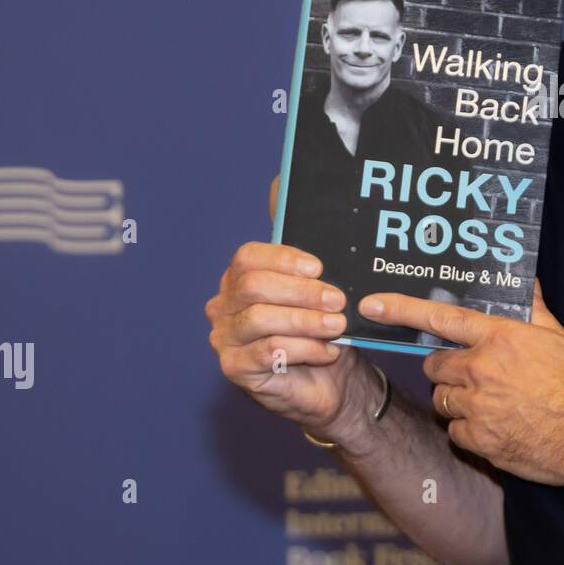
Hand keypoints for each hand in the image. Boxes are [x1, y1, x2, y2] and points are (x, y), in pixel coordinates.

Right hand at [205, 176, 370, 442]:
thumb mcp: (317, 284)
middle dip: (301, 292)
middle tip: (338, 300)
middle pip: (253, 287)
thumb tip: (278, 181)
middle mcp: (225, 306)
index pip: (248, 258)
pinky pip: (266, 354)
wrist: (335, 382)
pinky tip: (327, 351)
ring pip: (260, 319)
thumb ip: (298, 243)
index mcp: (241, 279)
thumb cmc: (324, 328)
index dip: (284, 260)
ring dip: (306, 321)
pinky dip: (303, 350)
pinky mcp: (236, 371)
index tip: (319, 267)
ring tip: (338, 325)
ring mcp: (226, 340)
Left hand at [358, 280, 563, 487]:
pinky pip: (455, 432)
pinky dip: (469, 430)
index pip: (438, 318)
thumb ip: (532, 308)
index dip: (399, 309)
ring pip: (442, 400)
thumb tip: (523, 280)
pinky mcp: (479, 441)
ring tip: (491, 403)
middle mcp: (482, 370)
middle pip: (434, 365)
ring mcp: (477, 408)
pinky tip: (497, 427)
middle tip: (473, 374)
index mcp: (499, 338)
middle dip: (447, 368)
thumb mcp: (558, 335)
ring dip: (457, 400)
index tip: (370, 305)